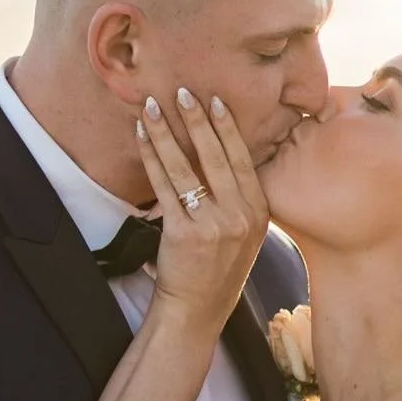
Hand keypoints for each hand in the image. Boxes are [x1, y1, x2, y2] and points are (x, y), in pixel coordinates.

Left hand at [137, 89, 268, 331]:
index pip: (242, 159)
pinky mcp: (184, 233)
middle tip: (182, 91)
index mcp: (259, 212)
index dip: (226, 127)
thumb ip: (240, 198)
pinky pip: (164, 186)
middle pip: (215, 156)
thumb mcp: (244, 234)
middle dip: (196, 119)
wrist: (198, 309)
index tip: (214, 101)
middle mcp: (240, 216)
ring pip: (186, 167)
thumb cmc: (217, 269)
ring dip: (167, 132)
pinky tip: (142, 137)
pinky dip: (152, 157)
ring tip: (153, 106)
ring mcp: (213, 225)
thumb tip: (223, 154)